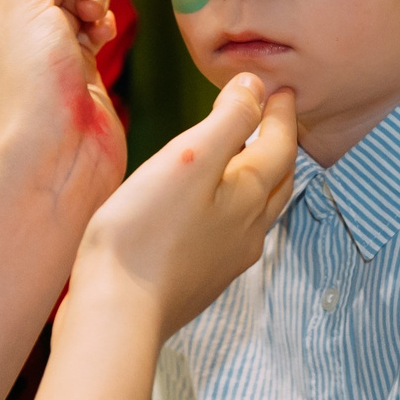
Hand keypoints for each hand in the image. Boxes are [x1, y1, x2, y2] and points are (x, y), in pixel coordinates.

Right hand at [71, 74, 296, 339]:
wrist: (119, 313)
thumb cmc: (146, 232)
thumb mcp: (189, 158)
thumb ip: (228, 120)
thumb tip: (257, 87)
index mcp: (250, 194)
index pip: (281, 144)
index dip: (281, 112)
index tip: (280, 87)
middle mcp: (249, 228)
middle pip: (278, 178)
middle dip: (279, 142)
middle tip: (272, 116)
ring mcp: (227, 257)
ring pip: (259, 207)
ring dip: (260, 176)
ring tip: (245, 154)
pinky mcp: (203, 277)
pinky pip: (234, 230)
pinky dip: (235, 203)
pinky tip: (211, 206)